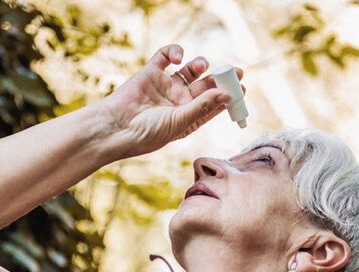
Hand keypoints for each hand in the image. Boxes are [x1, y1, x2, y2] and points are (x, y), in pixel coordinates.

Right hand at [97, 44, 245, 157]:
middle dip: (220, 79)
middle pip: (205, 86)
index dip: (228, 96)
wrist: (117, 126)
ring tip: (201, 65)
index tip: (242, 89)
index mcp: (188, 118)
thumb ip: (202, 107)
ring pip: (189, 71)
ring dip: (199, 65)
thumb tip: (227, 95)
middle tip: (234, 71)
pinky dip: (174, 52)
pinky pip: (166, 57)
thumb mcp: (180, 122)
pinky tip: (178, 57)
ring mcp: (165, 86)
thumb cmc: (148, 132)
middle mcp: (178, 102)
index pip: (213, 105)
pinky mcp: (151, 73)